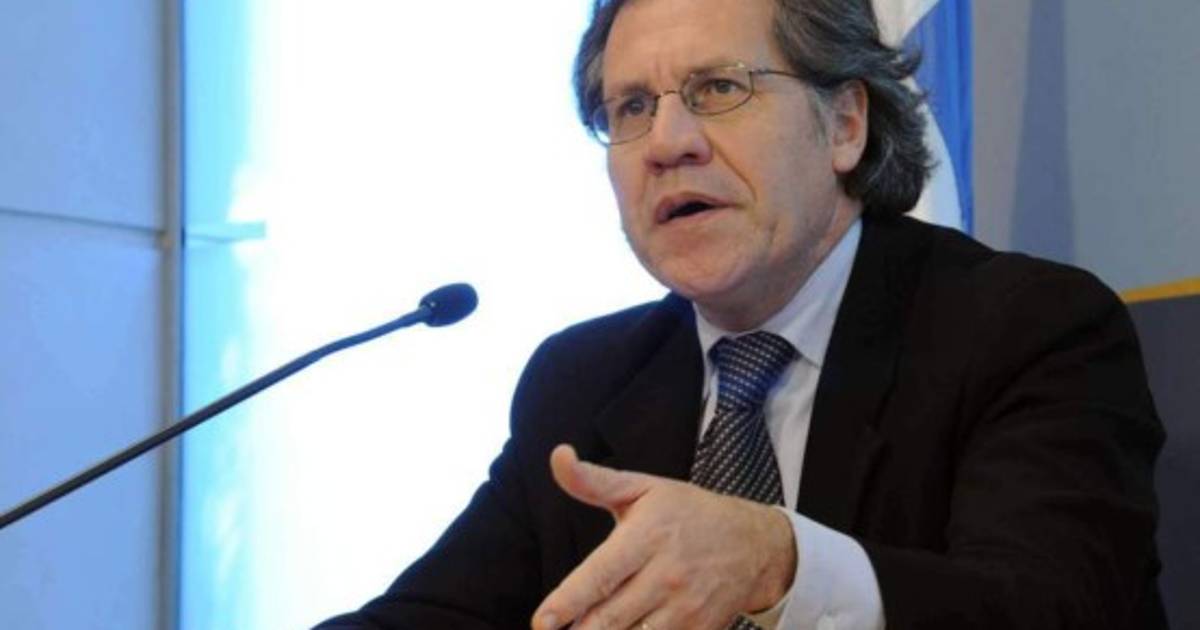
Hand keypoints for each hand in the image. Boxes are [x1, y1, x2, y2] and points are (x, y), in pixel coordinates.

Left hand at [531, 444, 796, 629]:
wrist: (755, 544)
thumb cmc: (689, 513)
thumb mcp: (643, 488)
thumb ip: (593, 481)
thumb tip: (558, 457)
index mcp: (647, 537)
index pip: (601, 574)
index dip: (568, 601)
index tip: (542, 621)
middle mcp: (666, 575)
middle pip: (610, 618)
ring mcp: (685, 609)